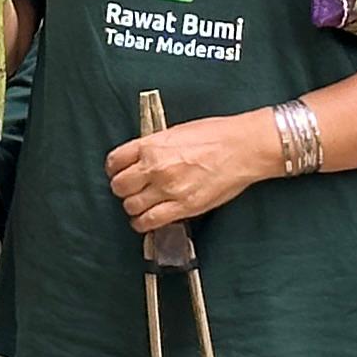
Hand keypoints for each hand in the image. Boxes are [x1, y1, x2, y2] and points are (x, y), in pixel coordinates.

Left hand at [108, 110, 273, 237]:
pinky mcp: (183, 207)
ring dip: (133, 207)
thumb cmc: (215, 135)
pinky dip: (143, 224)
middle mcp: (155, 167)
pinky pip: (150, 222)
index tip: (119, 173)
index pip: (114, 161)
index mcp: (151, 145)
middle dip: (123, 189)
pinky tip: (146, 221)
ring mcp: (168, 189)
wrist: (242, 148)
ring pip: (131, 206)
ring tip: (141, 205)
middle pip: (119, 186)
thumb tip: (140, 158)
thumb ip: (154, 147)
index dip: (114, 170)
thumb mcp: (176, 132)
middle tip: (132, 190)